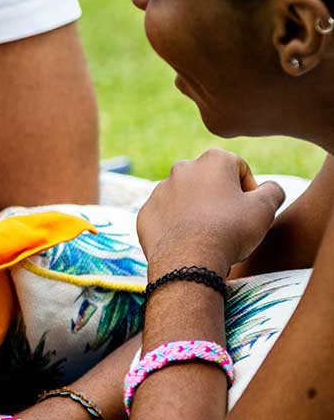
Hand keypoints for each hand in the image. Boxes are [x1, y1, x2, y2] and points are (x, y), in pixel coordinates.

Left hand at [136, 149, 285, 274]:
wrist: (189, 259)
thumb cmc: (231, 230)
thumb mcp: (265, 208)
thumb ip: (272, 191)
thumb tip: (269, 188)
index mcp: (212, 160)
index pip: (238, 167)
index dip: (249, 189)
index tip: (250, 210)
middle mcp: (182, 168)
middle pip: (210, 181)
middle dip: (221, 198)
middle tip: (231, 223)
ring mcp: (160, 190)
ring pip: (186, 198)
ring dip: (198, 211)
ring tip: (209, 235)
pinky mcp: (146, 212)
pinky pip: (167, 216)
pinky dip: (177, 225)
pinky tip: (188, 242)